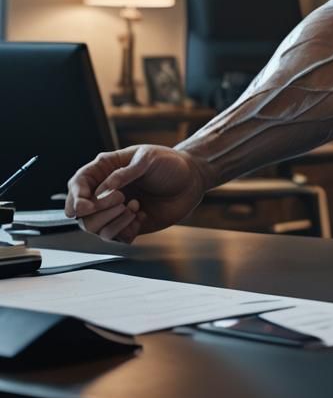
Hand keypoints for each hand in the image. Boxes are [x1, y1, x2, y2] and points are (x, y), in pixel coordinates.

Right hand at [65, 145, 209, 242]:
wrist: (192, 179)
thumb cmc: (169, 163)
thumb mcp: (147, 158)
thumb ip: (124, 173)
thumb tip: (101, 192)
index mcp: (105, 170)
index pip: (77, 186)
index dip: (76, 198)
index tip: (87, 205)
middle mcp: (105, 193)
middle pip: (81, 213)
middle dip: (98, 210)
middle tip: (122, 199)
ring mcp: (116, 211)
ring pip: (95, 228)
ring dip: (113, 221)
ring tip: (135, 206)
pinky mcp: (128, 225)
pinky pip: (115, 238)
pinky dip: (126, 230)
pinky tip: (141, 215)